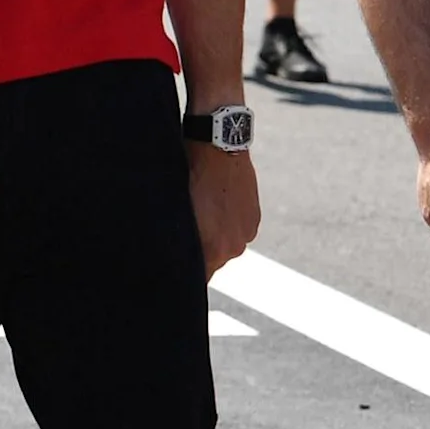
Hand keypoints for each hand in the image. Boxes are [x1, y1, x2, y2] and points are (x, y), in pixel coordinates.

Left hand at [189, 141, 260, 272]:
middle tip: (190, 227)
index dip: (186, 272)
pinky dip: (229, 224)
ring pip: (226, 246)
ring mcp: (245, 235)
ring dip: (217, 236)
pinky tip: (219, 205)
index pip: (197, 279)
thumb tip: (176, 254)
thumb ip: (180, 240)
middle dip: (202, 251)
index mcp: (210, 251)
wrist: (219, 149)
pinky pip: (238, 232)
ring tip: (206, 211)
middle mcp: (230, 249)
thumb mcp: (178, 212)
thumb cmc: (190, 177)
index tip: (178, 264)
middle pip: (212, 263)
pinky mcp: (254, 221)